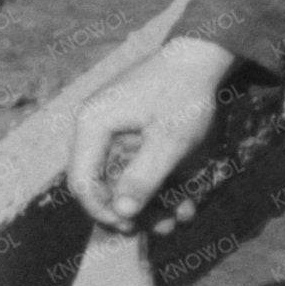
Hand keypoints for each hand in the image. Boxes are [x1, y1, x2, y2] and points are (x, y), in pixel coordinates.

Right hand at [68, 36, 234, 226]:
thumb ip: (144, 177)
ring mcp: (111, 126)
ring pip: (122, 175)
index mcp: (93, 125)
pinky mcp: (129, 128)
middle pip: (101, 182)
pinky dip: (157, 180)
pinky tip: (184, 197)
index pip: (82, 181)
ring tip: (180, 215)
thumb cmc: (184, 95)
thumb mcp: (169, 141)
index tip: (131, 229)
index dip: (103, 211)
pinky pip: (136, 162)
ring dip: (150, 199)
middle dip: (133, 209)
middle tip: (163, 227)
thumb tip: (122, 214)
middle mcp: (94, 126)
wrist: (202, 55)